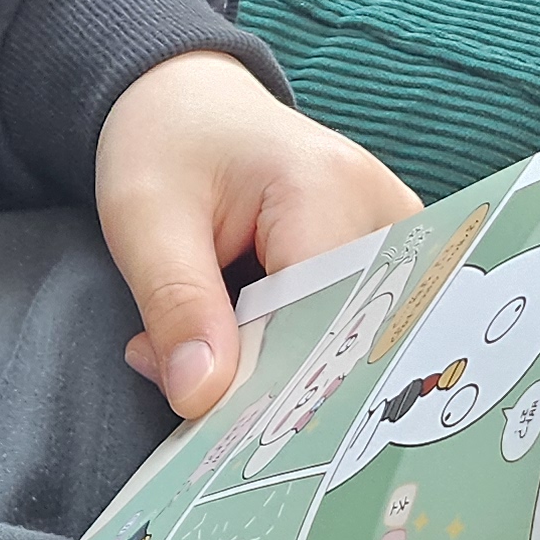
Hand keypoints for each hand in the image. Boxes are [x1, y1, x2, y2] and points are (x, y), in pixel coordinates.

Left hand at [95, 50, 420, 422]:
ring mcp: (395, 232)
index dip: (276, 387)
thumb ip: (176, 304)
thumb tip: (203, 399)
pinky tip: (253, 369)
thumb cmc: (165, 144)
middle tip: (209, 423)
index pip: (321, 320)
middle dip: (277, 386)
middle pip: (349, 335)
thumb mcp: (144, 217)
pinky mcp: (387, 254)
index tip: (225, 440)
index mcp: (326, 188)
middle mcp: (383, 208)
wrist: (189, 100)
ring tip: (220, 380)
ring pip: (355, 339)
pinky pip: (355, 325)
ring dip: (287, 372)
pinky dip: (300, 353)